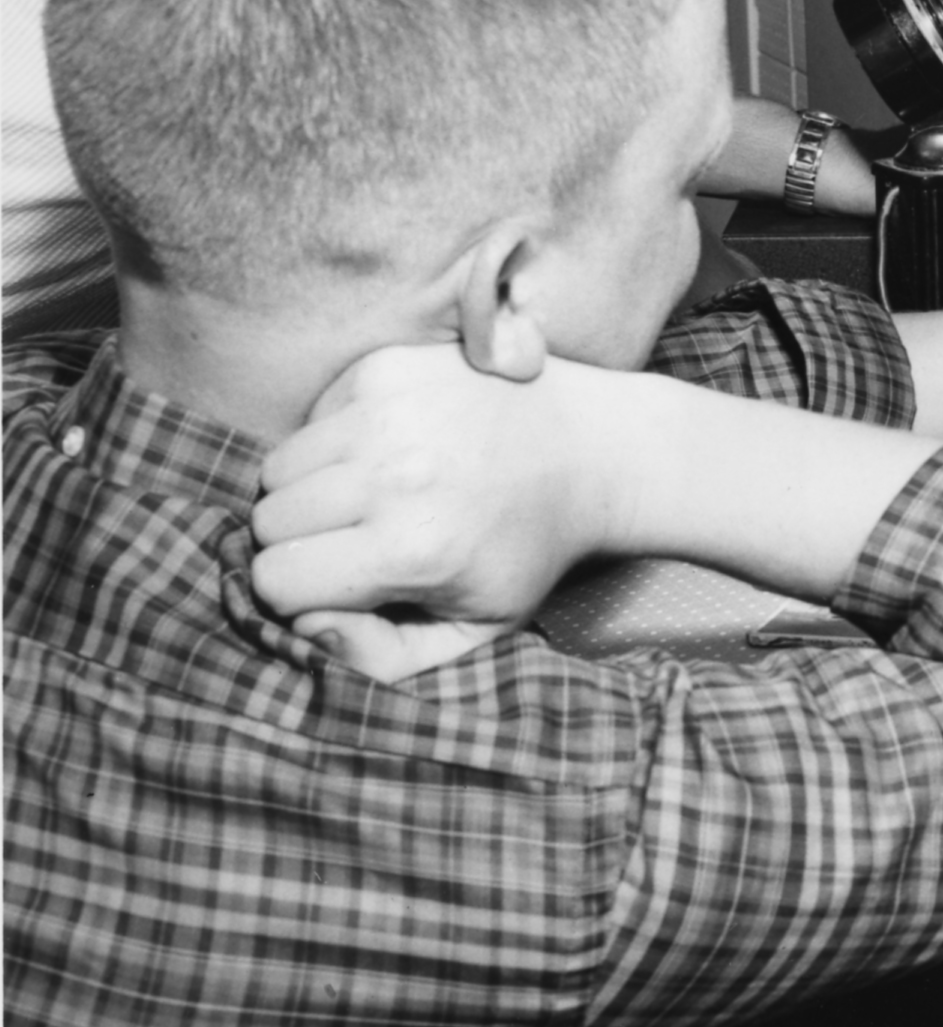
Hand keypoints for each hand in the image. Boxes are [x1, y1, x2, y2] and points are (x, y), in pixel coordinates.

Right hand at [250, 345, 627, 676]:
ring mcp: (390, 412)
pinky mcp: (388, 366)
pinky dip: (335, 438)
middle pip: (269, 520)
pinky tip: (394, 448)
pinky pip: (311, 415)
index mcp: (414, 549)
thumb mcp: (473, 630)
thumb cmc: (524, 551)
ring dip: (310, 488)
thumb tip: (307, 625)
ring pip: (279, 466)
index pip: (276, 581)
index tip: (355, 582)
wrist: (590, 451)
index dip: (306, 593)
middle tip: (366, 537)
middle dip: (304, 540)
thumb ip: (380, 659)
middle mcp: (396, 474)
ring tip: (375, 495)